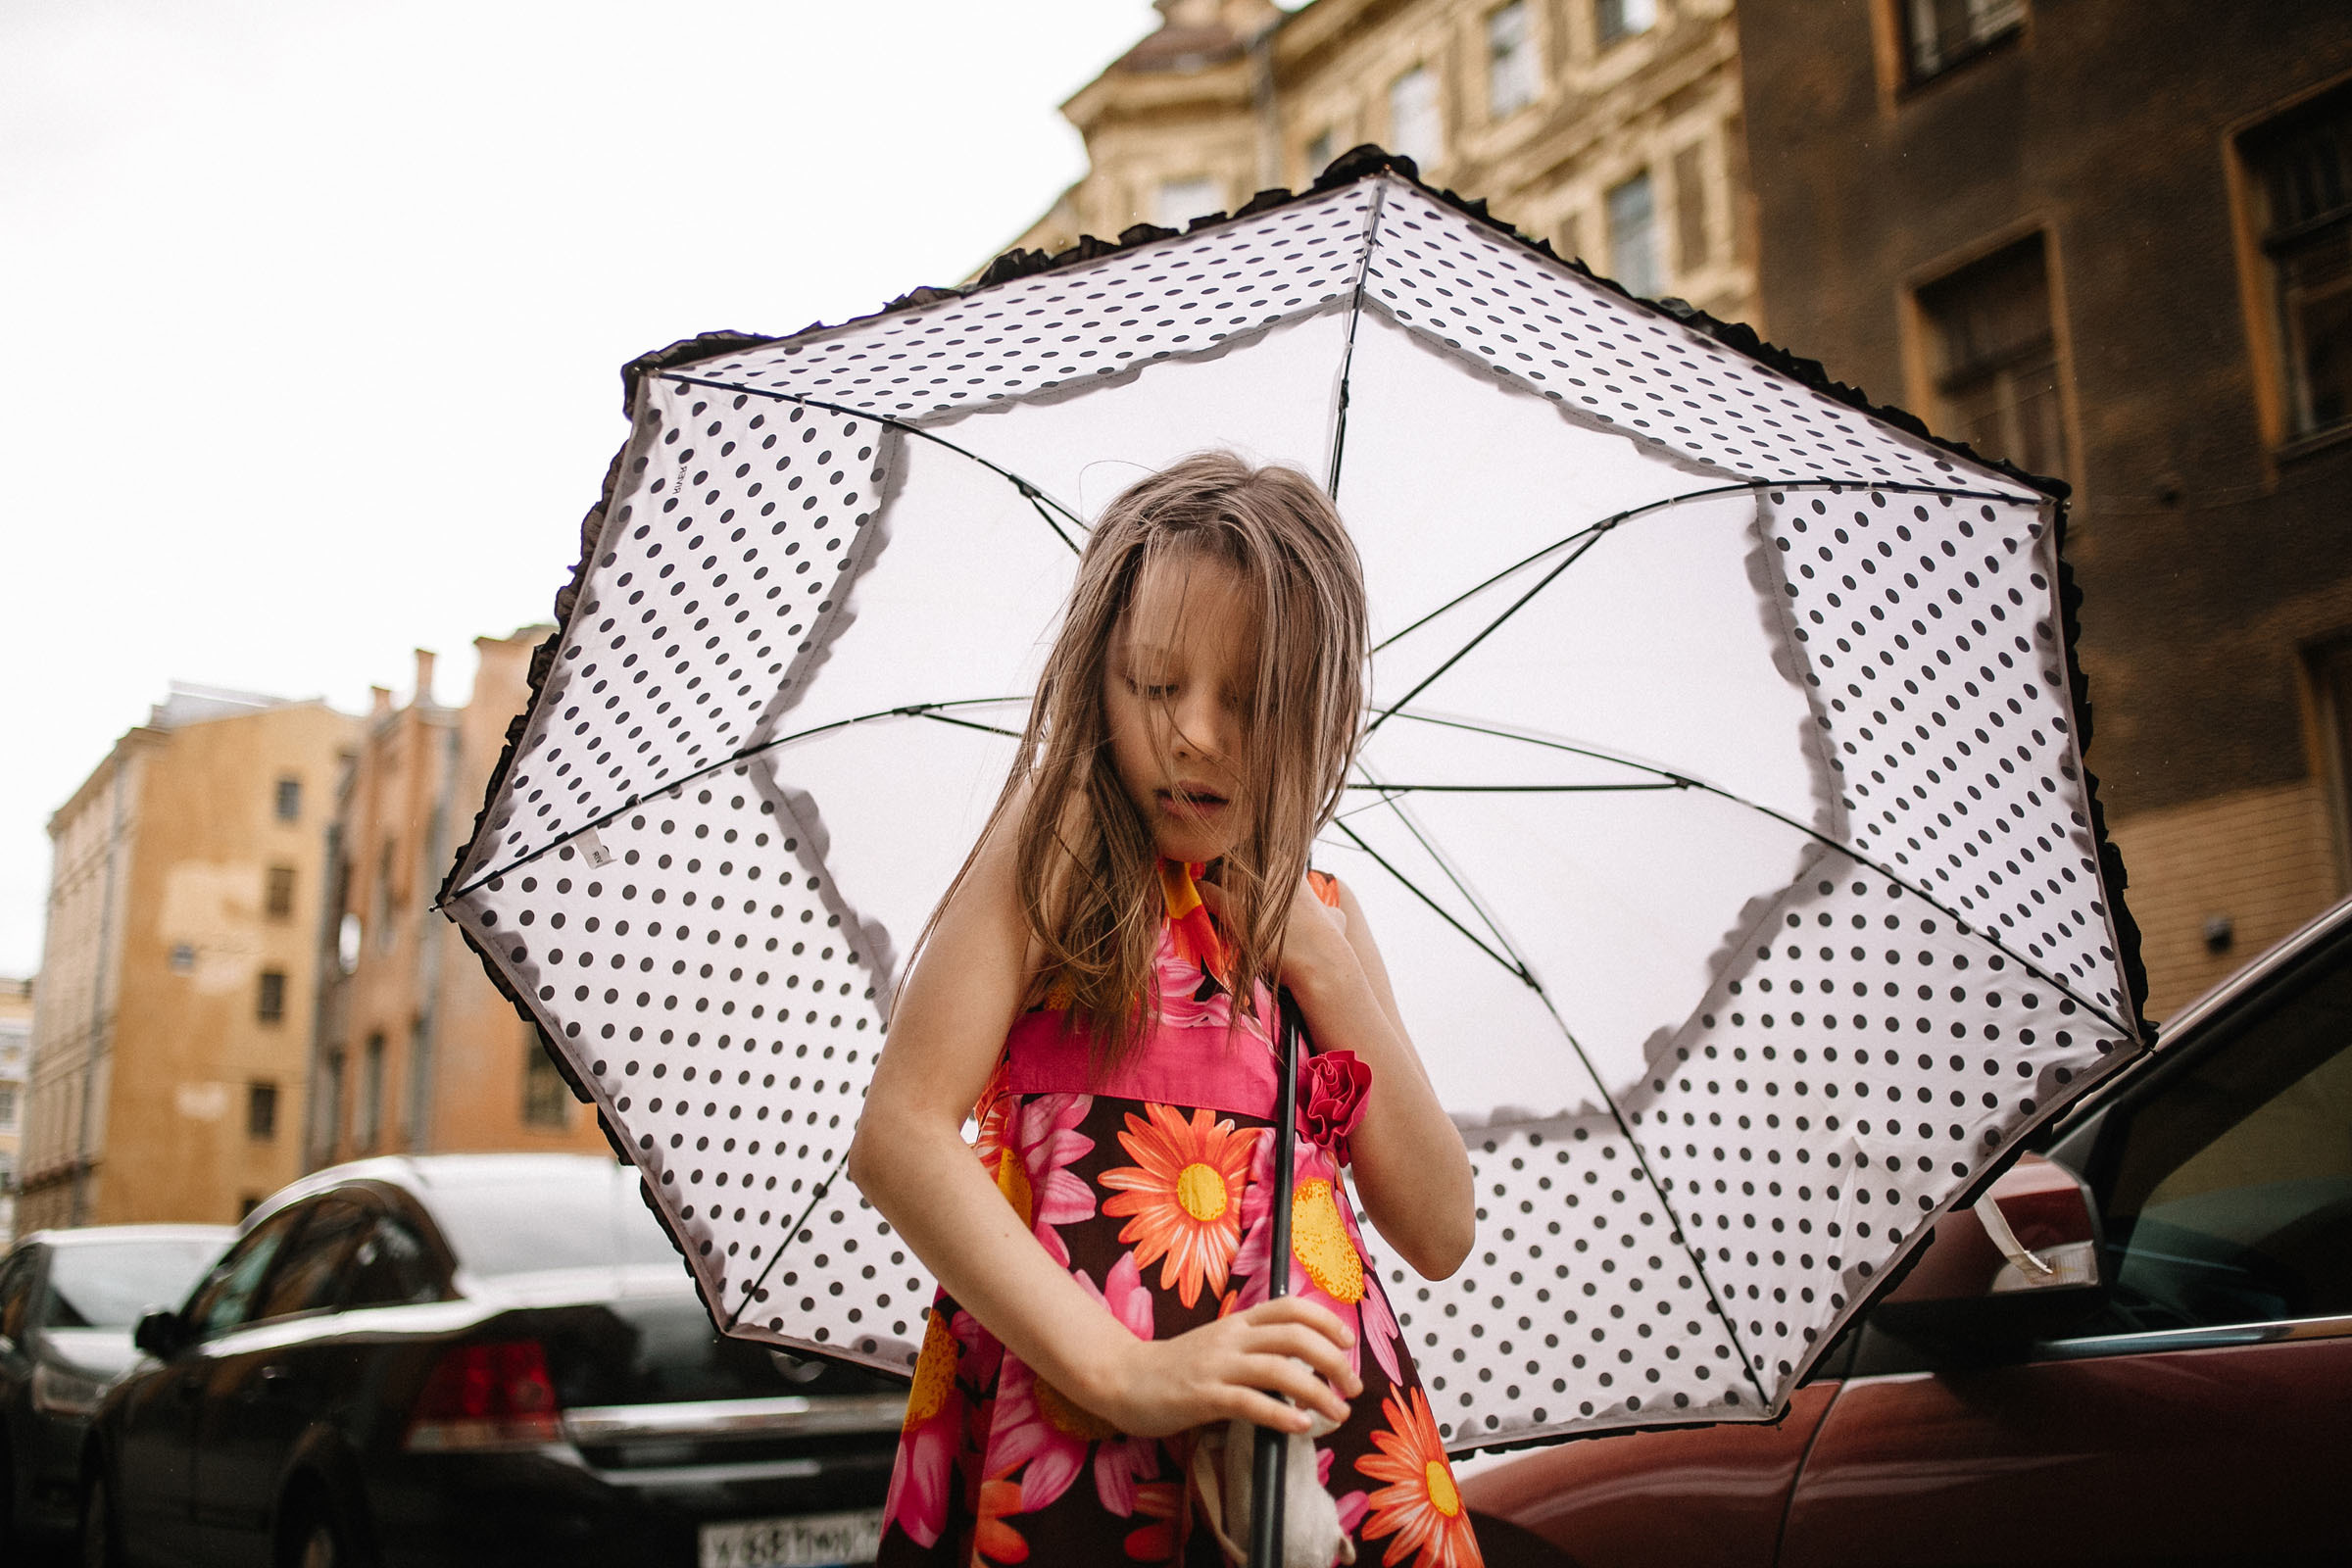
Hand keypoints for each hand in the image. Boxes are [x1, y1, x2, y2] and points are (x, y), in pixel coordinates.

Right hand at [1089, 1296, 1361, 1438]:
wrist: (1123, 1378)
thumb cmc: (1176, 1366)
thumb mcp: (1219, 1344)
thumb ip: (1254, 1346)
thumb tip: (1301, 1361)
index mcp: (1237, 1322)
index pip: (1290, 1307)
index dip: (1326, 1321)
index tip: (1348, 1343)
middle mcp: (1231, 1338)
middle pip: (1295, 1337)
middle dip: (1334, 1361)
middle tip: (1353, 1388)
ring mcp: (1217, 1366)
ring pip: (1280, 1369)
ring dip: (1319, 1392)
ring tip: (1338, 1413)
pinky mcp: (1203, 1396)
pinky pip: (1250, 1403)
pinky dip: (1282, 1415)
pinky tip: (1301, 1427)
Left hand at [1196, 873, 1355, 996]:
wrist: (1319, 961)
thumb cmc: (1329, 943)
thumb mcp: (1334, 918)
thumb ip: (1328, 910)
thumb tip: (1335, 914)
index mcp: (1290, 868)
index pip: (1257, 854)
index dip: (1246, 868)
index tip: (1242, 882)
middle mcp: (1269, 870)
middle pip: (1233, 860)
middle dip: (1224, 873)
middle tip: (1220, 890)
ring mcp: (1250, 886)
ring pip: (1216, 872)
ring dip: (1210, 883)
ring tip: (1208, 897)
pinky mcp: (1234, 906)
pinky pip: (1206, 891)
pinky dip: (1200, 896)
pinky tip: (1201, 904)